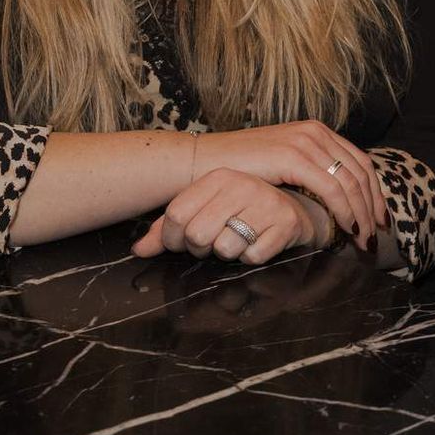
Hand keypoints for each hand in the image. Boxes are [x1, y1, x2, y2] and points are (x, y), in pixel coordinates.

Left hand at [130, 167, 332, 263]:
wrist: (295, 208)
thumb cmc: (242, 211)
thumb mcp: (204, 209)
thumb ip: (168, 229)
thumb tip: (138, 250)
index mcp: (218, 176)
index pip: (175, 214)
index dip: (172, 237)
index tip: (182, 240)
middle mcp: (241, 184)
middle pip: (197, 234)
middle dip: (201, 248)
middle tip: (213, 241)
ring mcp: (266, 202)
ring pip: (225, 248)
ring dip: (228, 253)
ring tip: (239, 239)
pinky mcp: (285, 223)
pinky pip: (252, 256)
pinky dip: (252, 257)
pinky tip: (259, 242)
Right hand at [202, 121, 386, 246]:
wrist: (202, 163)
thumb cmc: (238, 171)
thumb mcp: (281, 167)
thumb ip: (308, 173)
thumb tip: (334, 196)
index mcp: (316, 132)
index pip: (358, 162)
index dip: (373, 192)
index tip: (377, 220)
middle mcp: (315, 132)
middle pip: (360, 171)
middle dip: (373, 205)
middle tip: (375, 235)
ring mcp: (305, 142)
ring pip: (350, 181)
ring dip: (361, 213)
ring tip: (362, 239)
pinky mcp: (293, 156)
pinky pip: (331, 187)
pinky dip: (344, 209)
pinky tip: (345, 227)